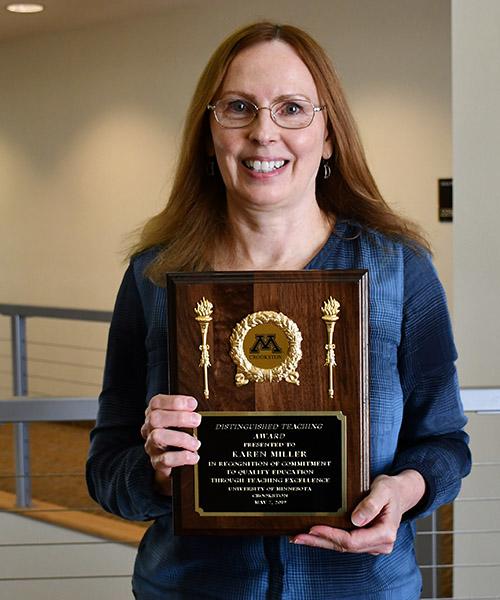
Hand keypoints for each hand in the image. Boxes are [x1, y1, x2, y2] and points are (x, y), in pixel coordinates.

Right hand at [142, 394, 200, 494]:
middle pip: (155, 418)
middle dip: (179, 417)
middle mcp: (150, 428)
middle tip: (197, 420)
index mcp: (154, 413)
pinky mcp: (157, 461)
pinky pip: (165, 459)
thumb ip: (186, 412)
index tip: (193, 404)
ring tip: (196, 443)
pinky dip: (182, 457)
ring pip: (157, 437)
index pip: (157, 403)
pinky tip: (193, 456)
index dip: (174, 401)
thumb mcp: (179, 419)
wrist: (169, 460)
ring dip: (181, 438)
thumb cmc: (176, 433)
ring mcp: (151, 445)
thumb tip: (196, 409)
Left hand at [290, 470, 425, 553]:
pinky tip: (313, 537)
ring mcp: (372, 545)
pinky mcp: (365, 541)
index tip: (313, 528)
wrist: (400, 493)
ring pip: (342, 547)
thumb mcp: (383, 490)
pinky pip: (344, 542)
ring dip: (320, 542)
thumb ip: (371, 504)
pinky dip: (328, 539)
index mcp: (385, 534)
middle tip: (297, 537)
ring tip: (299, 538)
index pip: (353, 540)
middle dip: (320, 541)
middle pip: (345, 547)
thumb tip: (356, 520)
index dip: (331, 535)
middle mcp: (379, 544)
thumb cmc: (391, 490)